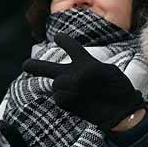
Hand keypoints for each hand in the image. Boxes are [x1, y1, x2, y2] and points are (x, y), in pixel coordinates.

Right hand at [22, 34, 145, 132]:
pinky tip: (78, 97)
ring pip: (57, 82)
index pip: (73, 49)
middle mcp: (73, 74)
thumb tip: (74, 78)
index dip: (65, 42)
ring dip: (68, 83)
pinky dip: (68, 95)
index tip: (57, 37)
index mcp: (86, 62)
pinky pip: (59, 96)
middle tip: (26, 66)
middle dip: (36, 66)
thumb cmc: (118, 87)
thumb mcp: (110, 72)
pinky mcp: (67, 102)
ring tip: (81, 87)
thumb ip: (91, 70)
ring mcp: (68, 88)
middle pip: (49, 67)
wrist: (121, 109)